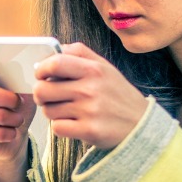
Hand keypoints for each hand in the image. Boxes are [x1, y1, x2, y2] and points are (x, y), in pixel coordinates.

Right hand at [0, 54, 35, 167]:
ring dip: (15, 119)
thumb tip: (21, 71)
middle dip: (10, 99)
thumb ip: (17, 77)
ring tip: (18, 119)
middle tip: (19, 103)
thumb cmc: (17, 106)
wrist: (16, 133)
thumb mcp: (22, 88)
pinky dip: (11, 133)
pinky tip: (11, 132)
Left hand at [33, 42, 147, 148]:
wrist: (141, 124)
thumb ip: (79, 54)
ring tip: (68, 110)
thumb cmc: (117, 94)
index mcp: (93, 69)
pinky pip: (57, 128)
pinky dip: (62, 126)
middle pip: (43, 89)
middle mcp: (91, 89)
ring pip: (48, 111)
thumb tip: (53, 50)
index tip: (41, 75)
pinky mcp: (89, 131)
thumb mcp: (104, 67)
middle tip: (49, 96)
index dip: (41, 69)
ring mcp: (90, 111)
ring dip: (53, 112)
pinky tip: (74, 123)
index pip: (54, 63)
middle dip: (41, 94)